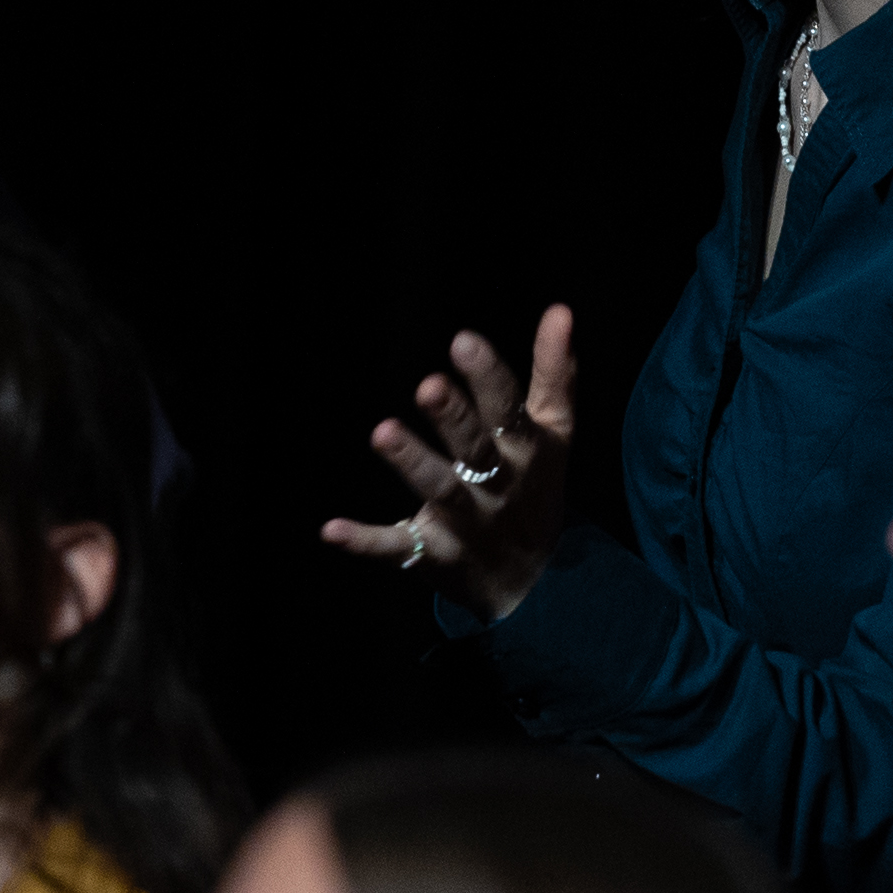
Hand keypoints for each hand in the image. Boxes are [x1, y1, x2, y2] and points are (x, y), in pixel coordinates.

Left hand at [319, 308, 577, 621]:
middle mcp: (498, 487)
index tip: (462, 341)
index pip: (508, 411)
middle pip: (475, 451)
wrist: (535, 583)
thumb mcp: (553, 432)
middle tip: (427, 386)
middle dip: (453, 420)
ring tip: (381, 432)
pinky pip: (399, 548)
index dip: (488, 378)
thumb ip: (553, 372)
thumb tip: (560, 310)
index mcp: (526, 452)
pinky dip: (366, 542)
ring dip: (411, 463)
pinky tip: (331, 529)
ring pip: (439, 491)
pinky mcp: (434, 555)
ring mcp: (466, 524)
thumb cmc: (535, 487)